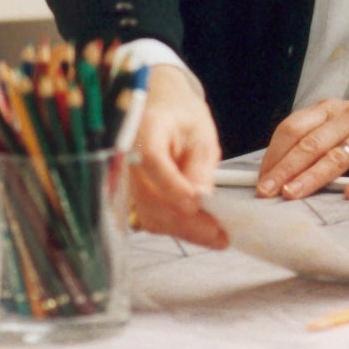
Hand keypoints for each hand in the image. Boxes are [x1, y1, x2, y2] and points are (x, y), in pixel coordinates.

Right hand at [127, 65, 227, 248]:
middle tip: (220, 234)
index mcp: (145, 131)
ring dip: (184, 231)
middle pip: (151, 198)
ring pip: (151, 216)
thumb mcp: (201, 135)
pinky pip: (152, 219)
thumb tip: (202, 198)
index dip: (172, 185)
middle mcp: (128, 160)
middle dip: (187, 221)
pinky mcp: (135, 198)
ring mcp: (128, 182)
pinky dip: (177, 228)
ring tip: (217, 236)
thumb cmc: (182, 118)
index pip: (153, 160)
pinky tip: (202, 231)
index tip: (196, 204)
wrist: (162, 112)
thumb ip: (200, 166)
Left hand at [257, 98, 348, 200]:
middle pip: (309, 144)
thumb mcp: (341, 122)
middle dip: (284, 169)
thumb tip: (276, 170)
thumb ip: (314, 138)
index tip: (260, 178)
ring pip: (335, 157)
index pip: (293, 129)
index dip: (273, 154)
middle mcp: (347, 119)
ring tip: (291, 194)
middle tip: (266, 191)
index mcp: (330, 110)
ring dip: (310, 177)